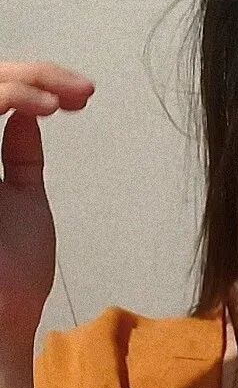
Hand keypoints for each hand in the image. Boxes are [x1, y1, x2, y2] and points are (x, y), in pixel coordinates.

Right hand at [0, 62, 94, 354]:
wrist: (5, 313)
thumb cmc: (12, 269)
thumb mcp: (22, 198)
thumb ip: (19, 157)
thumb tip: (26, 117)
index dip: (33, 82)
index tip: (79, 96)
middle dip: (35, 73)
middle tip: (80, 89)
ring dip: (24, 80)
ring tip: (63, 98)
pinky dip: (10, 96)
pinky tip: (43, 107)